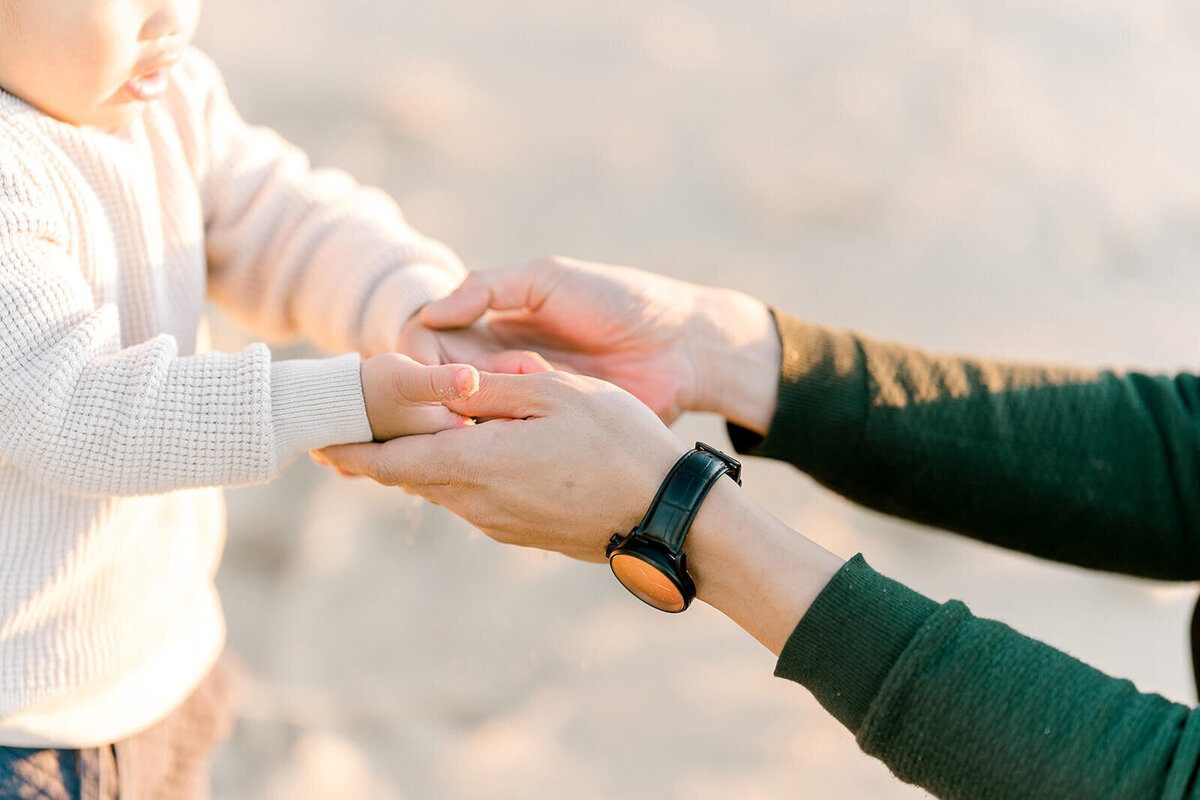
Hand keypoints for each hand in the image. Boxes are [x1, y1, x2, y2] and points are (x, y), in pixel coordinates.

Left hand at [316, 370, 688, 560]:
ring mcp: (499, 524)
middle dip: (382, 452)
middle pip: (411, 476)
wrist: (668, 515)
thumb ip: (492, 391)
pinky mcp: (522, 534)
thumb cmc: (619, 444)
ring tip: (420, 430)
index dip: (350, 452)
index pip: (390, 462)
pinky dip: (461, 473)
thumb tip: (445, 386)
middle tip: (358, 427)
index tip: (318, 443)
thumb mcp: (556, 394)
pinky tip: (480, 451)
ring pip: (444, 487)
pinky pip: (475, 499)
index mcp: (475, 463)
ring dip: (425, 460)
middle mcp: (477, 502)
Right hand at [420, 256, 780, 430]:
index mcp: (493, 324)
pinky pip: (508, 447)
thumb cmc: (618, 300)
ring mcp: (524, 403)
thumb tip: (431, 312)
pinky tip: (486, 457)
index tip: (424, 380)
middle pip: (440, 389)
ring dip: (460, 430)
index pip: (429, 345)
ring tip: (457, 441)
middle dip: (432, 403)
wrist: (681, 345)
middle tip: (439, 417)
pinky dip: (492, 452)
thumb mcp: (551, 279)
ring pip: (468, 422)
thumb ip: (490, 288)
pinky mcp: (550, 435)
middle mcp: (499, 366)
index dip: (418, 364)